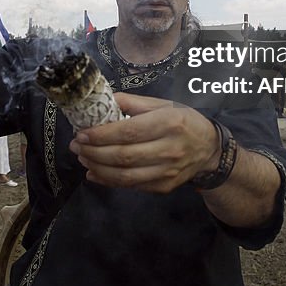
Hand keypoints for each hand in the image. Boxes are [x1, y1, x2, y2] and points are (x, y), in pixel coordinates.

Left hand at [68, 93, 218, 193]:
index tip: (81, 133)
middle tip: (76, 145)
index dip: (101, 135)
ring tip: (82, 157)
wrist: (209, 151)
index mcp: (170, 123)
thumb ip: (133, 102)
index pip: (129, 132)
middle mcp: (170, 149)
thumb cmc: (183, 122)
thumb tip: (103, 99)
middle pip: (124, 156)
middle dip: (94, 152)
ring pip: (125, 176)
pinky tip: (94, 173)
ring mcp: (167, 172)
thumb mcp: (164, 104)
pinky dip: (108, 181)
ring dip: (98, 168)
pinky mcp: (164, 187)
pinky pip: (131, 186)